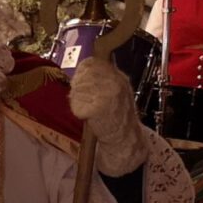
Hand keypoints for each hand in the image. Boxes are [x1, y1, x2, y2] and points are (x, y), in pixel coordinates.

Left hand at [69, 57, 143, 175]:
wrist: (126, 139)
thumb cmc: (117, 116)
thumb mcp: (115, 91)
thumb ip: (101, 79)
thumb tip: (81, 71)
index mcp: (118, 77)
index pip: (91, 63)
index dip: (81, 72)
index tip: (80, 82)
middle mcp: (115, 82)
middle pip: (82, 76)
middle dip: (77, 86)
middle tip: (81, 99)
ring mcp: (108, 94)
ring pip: (77, 90)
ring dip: (77, 99)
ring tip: (87, 109)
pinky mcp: (99, 108)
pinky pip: (77, 105)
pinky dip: (78, 111)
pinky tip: (87, 117)